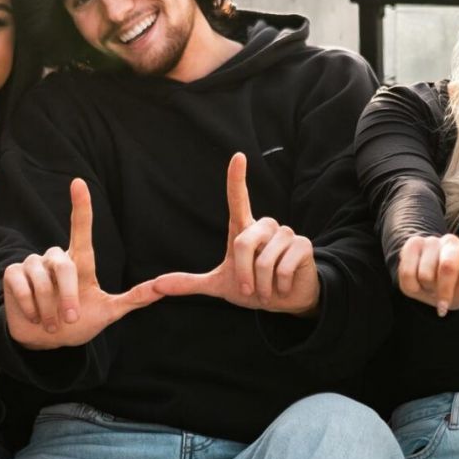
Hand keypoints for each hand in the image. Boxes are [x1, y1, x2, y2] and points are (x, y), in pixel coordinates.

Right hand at [3, 178, 161, 347]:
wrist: (45, 341)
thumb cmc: (78, 322)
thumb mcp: (109, 311)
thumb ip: (135, 298)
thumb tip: (164, 288)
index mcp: (79, 262)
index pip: (81, 229)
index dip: (80, 207)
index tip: (79, 183)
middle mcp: (55, 257)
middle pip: (64, 266)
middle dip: (68, 296)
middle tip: (70, 319)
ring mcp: (32, 264)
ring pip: (41, 280)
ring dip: (49, 308)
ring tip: (51, 323)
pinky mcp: (13, 274)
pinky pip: (21, 286)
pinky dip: (30, 307)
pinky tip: (33, 316)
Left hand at [151, 153, 319, 315]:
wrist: (284, 302)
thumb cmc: (253, 287)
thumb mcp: (218, 286)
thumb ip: (189, 283)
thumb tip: (155, 285)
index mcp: (244, 230)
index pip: (238, 199)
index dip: (237, 179)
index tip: (238, 156)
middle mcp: (265, 226)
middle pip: (243, 242)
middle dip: (243, 274)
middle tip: (250, 290)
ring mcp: (286, 234)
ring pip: (265, 260)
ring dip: (262, 284)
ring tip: (267, 290)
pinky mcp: (303, 246)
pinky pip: (284, 267)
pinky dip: (279, 285)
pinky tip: (283, 288)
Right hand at [397, 186, 458, 315]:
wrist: (427, 293)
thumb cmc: (458, 290)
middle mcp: (451, 242)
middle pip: (448, 266)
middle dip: (445, 289)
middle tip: (444, 297)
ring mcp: (429, 242)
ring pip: (426, 272)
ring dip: (427, 288)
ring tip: (430, 286)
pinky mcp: (410, 245)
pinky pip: (408, 273)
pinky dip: (413, 286)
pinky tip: (417, 283)